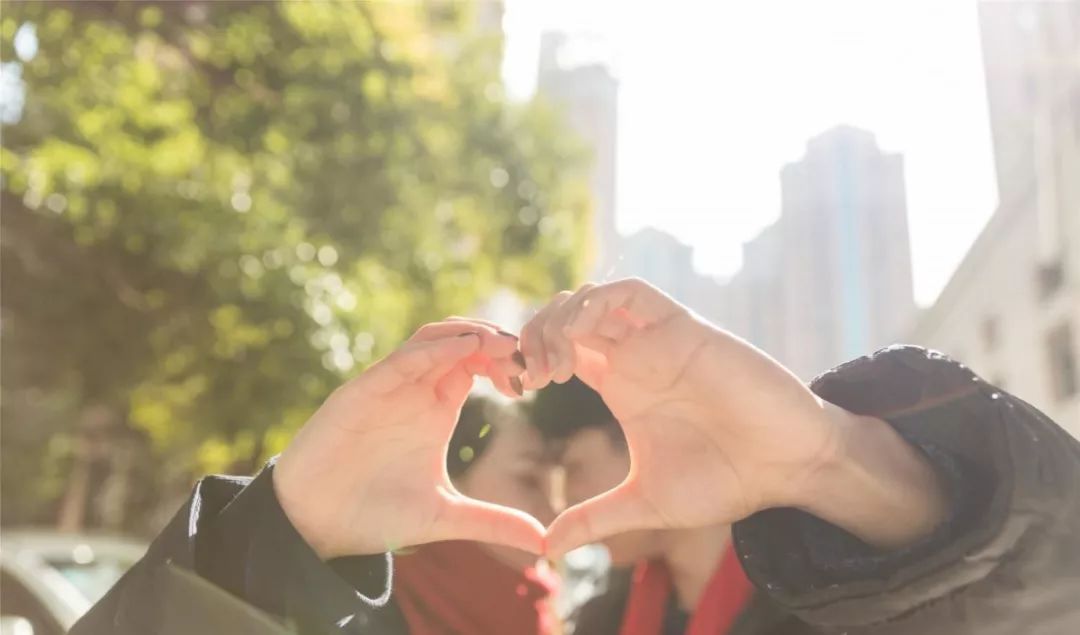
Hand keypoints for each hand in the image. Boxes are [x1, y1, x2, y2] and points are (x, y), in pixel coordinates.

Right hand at [273, 319, 541, 558]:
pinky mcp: (362, 392)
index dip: (508, 362)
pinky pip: (400, 359)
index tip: (534, 380)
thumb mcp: (445, 517)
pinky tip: (464, 349)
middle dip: (497, 340)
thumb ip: (492, 522)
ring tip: (503, 344)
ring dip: (469, 333)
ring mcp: (388, 388)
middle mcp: (414, 391)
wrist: (314, 526)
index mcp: (436, 409)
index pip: (478, 364)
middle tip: (528, 354)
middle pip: (461, 341)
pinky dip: (434, 349)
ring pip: (432, 338)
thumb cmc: (374, 515)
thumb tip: (544, 543)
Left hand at [522, 279, 945, 556]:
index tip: (516, 390)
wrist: (786, 467)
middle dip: (534, 335)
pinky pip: (630, 293)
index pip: (558, 348)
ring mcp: (656, 339)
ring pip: (591, 298)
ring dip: (559, 320)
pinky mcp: (683, 328)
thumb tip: (545, 548)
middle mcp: (633, 355)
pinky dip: (595, 304)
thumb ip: (594, 519)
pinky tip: (581, 339)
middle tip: (528, 377)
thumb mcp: (644, 503)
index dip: (528, 358)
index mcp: (619, 384)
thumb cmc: (725, 481)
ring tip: (552, 365)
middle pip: (566, 317)